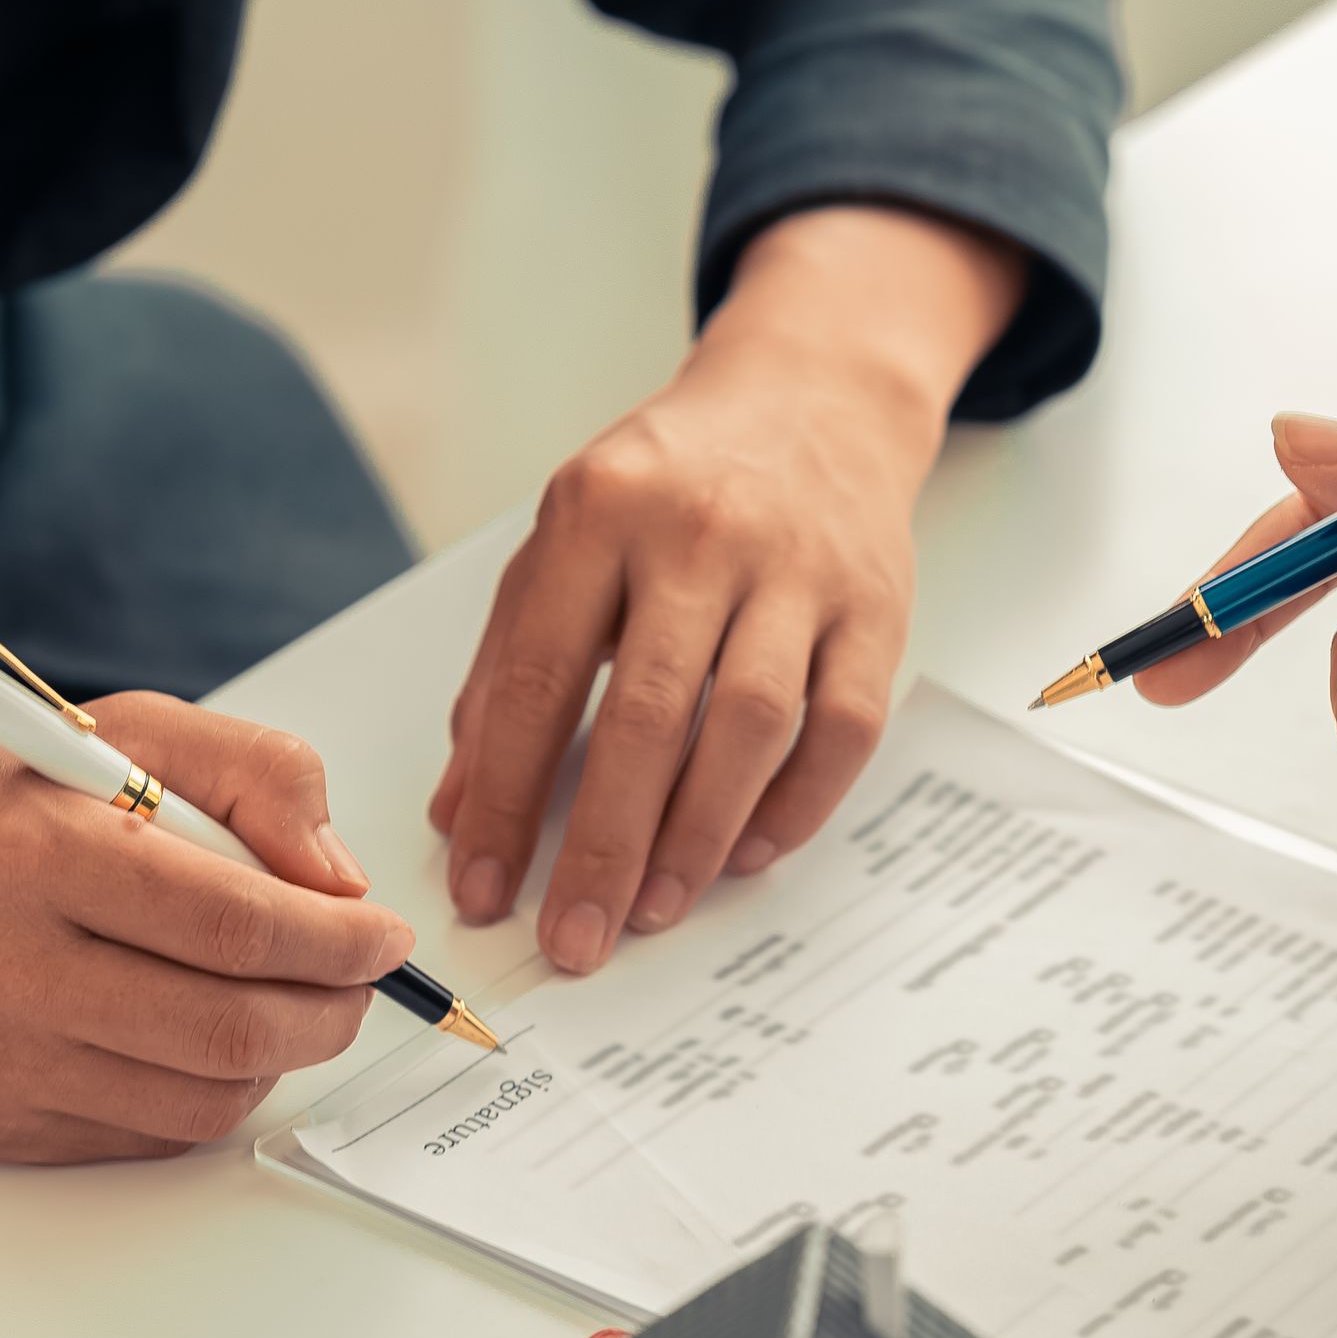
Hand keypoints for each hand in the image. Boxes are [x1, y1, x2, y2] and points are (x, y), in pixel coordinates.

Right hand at [0, 696, 414, 1163]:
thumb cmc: (7, 809)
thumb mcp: (123, 736)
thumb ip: (252, 773)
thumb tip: (337, 877)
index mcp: (33, 852)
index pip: (230, 921)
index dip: (337, 939)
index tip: (383, 935)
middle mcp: (3, 966)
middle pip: (230, 1027)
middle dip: (332, 1008)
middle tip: (358, 979)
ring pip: (206, 1095)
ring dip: (284, 1055)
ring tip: (290, 1002)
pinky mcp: (2, 1125)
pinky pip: (158, 1132)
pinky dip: (216, 1089)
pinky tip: (207, 1035)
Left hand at [431, 205, 1024, 970]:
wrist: (811, 398)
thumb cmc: (669, 487)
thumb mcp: (563, 547)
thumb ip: (505, 673)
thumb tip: (459, 811)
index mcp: (598, 513)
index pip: (540, 678)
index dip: (507, 798)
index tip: (484, 890)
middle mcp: (700, 533)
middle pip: (650, 715)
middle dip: (605, 846)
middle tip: (574, 939)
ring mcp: (798, 569)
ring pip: (752, 726)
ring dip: (698, 836)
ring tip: (654, 912)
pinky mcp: (876, 605)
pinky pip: (842, 729)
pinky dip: (795, 806)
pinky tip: (745, 855)